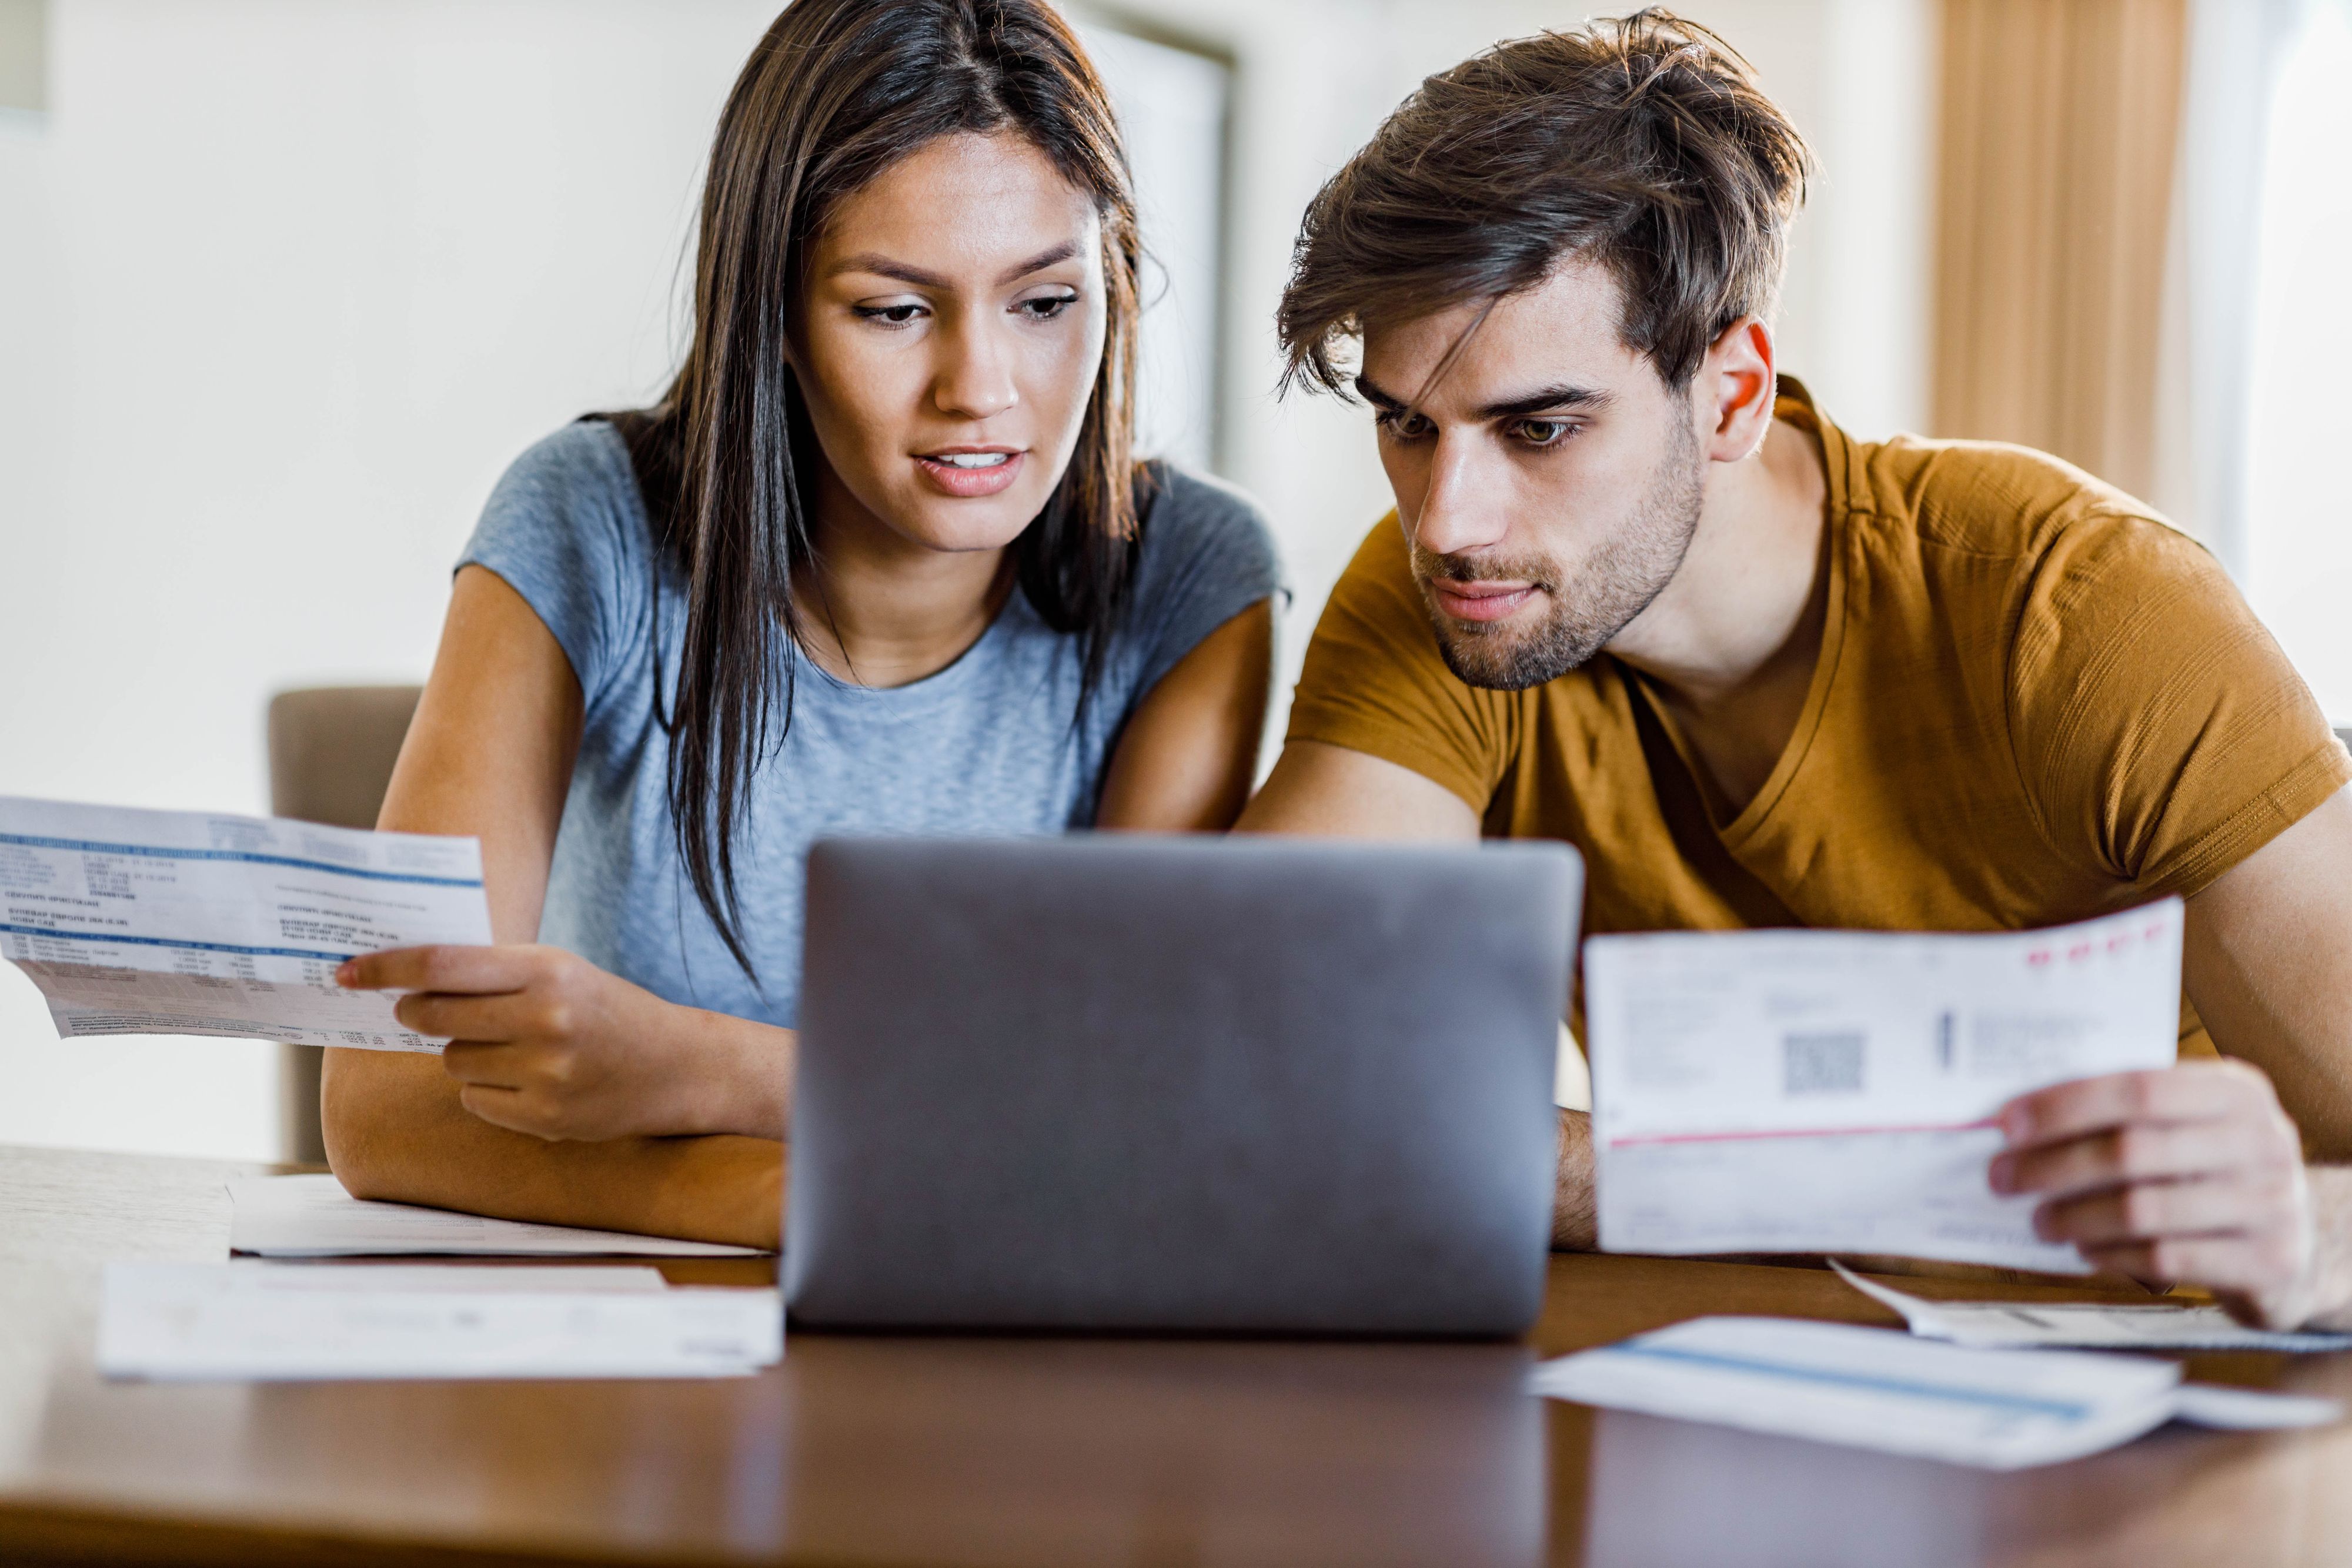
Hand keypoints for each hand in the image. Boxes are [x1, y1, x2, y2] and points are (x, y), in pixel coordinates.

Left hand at [338, 945, 788, 1142]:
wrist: (677, 1066)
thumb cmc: (605, 1009)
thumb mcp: (560, 971)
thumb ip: (493, 972)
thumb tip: (405, 979)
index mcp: (547, 971)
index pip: (443, 965)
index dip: (386, 967)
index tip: (347, 970)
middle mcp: (546, 1021)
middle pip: (436, 1016)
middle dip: (419, 1012)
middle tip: (421, 1009)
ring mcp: (546, 1074)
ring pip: (453, 1063)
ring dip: (466, 1055)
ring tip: (515, 1049)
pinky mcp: (545, 1119)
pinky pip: (476, 1100)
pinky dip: (489, 1091)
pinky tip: (531, 1082)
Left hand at [1992, 1060, 2329, 1326]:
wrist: (2308, 1243)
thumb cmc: (2218, 1172)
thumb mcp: (2195, 1128)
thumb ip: (2131, 1116)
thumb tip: (2022, 1123)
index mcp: (2237, 1091)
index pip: (2140, 1087)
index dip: (2067, 1105)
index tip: (2006, 1123)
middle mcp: (2263, 1140)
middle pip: (2132, 1150)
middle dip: (2052, 1165)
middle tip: (2002, 1178)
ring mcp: (2273, 1203)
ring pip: (2143, 1210)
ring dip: (2074, 1217)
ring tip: (2039, 1221)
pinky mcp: (2269, 1261)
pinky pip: (2168, 1258)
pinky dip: (2113, 1256)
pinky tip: (2085, 1252)